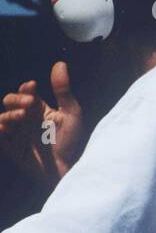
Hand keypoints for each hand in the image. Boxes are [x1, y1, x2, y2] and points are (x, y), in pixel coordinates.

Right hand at [0, 61, 84, 188]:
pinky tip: (3, 127)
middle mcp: (26, 119)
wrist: (67, 168)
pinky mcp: (10, 147)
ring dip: (9, 114)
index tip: (33, 88)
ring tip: (21, 117)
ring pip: (3, 117)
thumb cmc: (71, 141)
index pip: (26, 92)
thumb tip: (60, 63)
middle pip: (10, 101)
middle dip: (16, 99)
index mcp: (40, 109)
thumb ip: (63, 90)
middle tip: (29, 104)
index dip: (26, 88)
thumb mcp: (71, 113)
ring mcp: (17, 133)